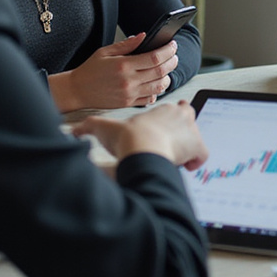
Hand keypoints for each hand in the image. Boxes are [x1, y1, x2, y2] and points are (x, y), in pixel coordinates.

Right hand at [49, 33, 178, 111]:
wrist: (77, 90)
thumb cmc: (91, 69)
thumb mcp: (105, 51)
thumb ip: (127, 44)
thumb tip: (144, 36)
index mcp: (123, 65)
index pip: (154, 57)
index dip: (168, 50)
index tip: (173, 45)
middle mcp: (128, 81)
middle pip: (160, 71)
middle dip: (172, 62)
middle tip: (174, 56)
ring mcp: (129, 94)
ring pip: (159, 86)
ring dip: (167, 77)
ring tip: (166, 69)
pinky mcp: (128, 103)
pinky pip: (150, 99)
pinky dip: (157, 91)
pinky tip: (156, 83)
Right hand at [71, 99, 207, 168]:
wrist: (140, 148)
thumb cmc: (125, 137)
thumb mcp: (103, 127)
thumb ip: (89, 127)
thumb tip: (74, 131)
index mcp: (164, 109)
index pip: (175, 109)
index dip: (169, 121)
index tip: (161, 132)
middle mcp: (182, 116)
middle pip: (188, 120)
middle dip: (182, 132)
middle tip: (169, 145)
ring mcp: (192, 131)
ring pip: (195, 138)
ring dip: (186, 148)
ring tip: (172, 158)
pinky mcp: (198, 147)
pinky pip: (202, 155)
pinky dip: (195, 161)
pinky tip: (184, 167)